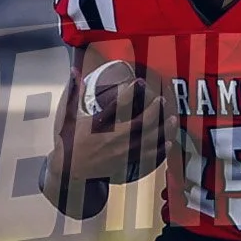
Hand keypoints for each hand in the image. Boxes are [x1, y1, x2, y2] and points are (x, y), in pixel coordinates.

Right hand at [64, 78, 178, 182]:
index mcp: (100, 125)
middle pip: (141, 124)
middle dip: (154, 111)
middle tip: (162, 100)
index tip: (138, 82)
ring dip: (162, 130)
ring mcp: (121, 153)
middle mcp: (114, 139)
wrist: (68, 170)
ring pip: (148, 141)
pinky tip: (168, 143)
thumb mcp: (67, 115)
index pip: (119, 105)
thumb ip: (73, 92)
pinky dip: (160, 151)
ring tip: (172, 119)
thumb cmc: (68, 141)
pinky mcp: (124, 163)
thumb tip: (74, 70)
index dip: (130, 91)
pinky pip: (147, 158)